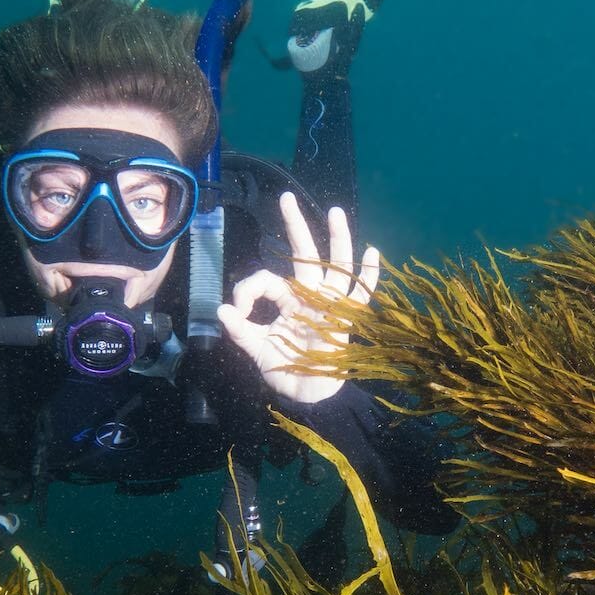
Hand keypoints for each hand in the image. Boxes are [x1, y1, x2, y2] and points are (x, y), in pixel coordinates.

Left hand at [217, 193, 379, 403]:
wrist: (308, 396)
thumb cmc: (284, 371)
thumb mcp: (257, 351)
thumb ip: (240, 330)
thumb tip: (222, 309)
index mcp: (287, 301)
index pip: (268, 279)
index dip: (249, 288)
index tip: (238, 309)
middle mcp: (309, 296)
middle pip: (304, 254)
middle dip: (295, 226)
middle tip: (286, 198)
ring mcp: (330, 305)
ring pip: (335, 265)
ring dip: (336, 239)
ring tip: (335, 212)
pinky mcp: (346, 319)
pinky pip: (361, 294)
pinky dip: (368, 276)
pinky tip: (373, 253)